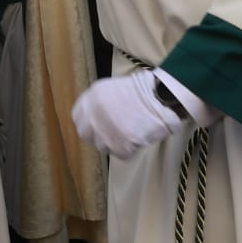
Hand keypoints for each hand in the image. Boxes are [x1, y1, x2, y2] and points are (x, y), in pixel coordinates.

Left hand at [73, 70, 200, 155]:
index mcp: (92, 97)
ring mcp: (105, 132)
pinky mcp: (120, 146)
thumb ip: (99, 104)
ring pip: (103, 146)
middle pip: (86, 134)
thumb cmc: (144, 90)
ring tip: (133, 130)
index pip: (78, 118)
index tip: (98, 124)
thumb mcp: (112, 89)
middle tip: (116, 131)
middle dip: (99, 135)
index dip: (89, 123)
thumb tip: (94, 121)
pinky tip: (140, 136)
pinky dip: (131, 149)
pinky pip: (121, 154)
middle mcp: (94, 114)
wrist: (163, 96)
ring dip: (116, 142)